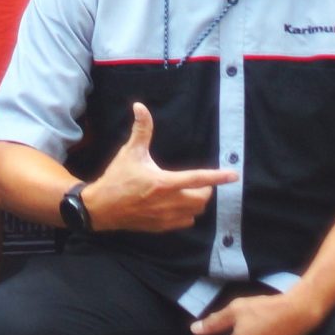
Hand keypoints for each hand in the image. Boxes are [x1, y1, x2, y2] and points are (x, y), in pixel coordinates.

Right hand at [84, 104, 238, 234]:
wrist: (101, 208)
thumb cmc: (117, 179)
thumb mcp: (130, 152)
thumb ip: (141, 130)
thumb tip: (140, 107)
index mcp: (164, 183)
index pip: (198, 179)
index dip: (218, 177)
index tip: (234, 175)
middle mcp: (169, 202)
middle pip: (202, 199)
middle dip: (205, 189)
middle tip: (199, 181)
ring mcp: (166, 217)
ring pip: (195, 212)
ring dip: (197, 202)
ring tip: (190, 192)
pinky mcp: (161, 227)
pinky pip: (184, 222)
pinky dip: (187, 214)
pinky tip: (178, 205)